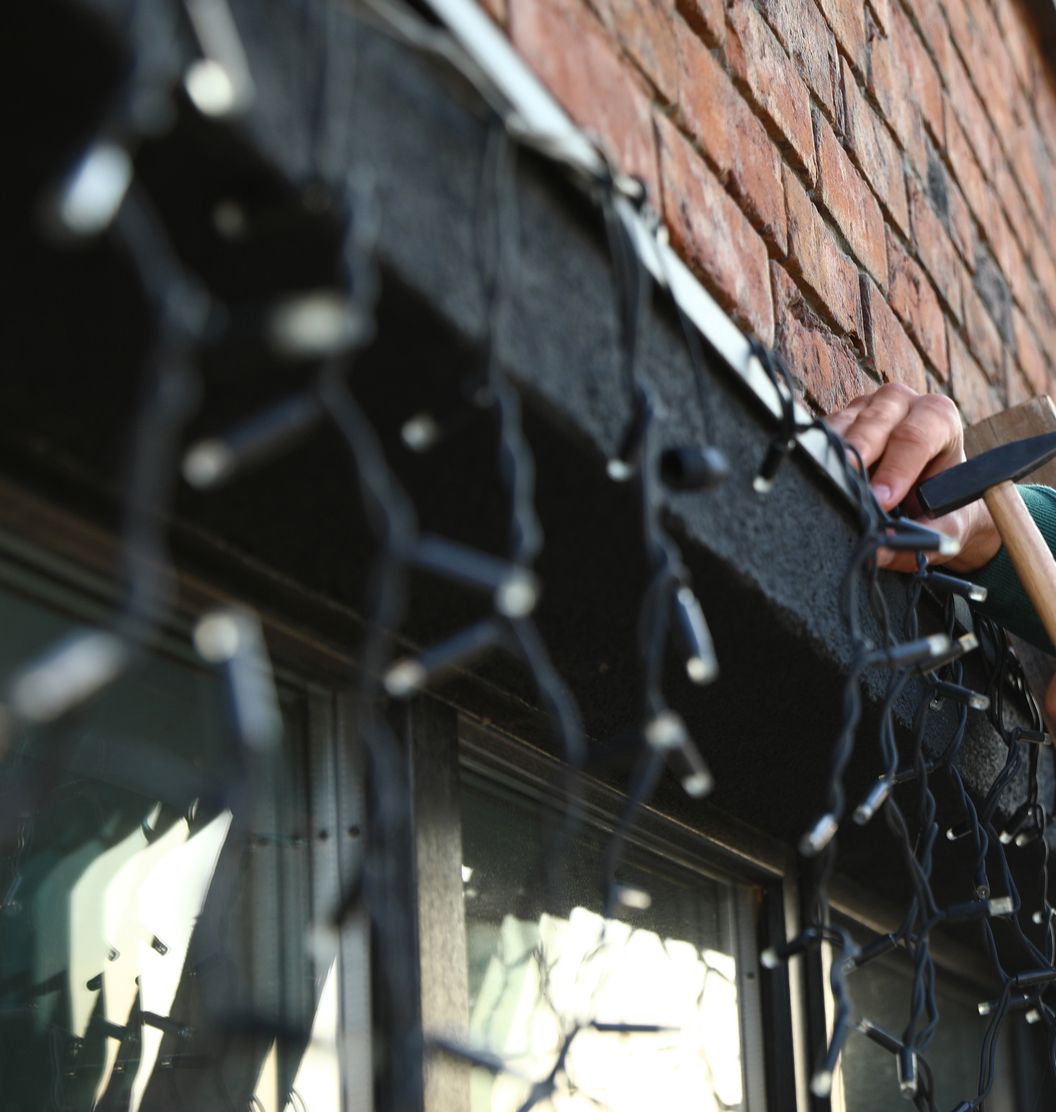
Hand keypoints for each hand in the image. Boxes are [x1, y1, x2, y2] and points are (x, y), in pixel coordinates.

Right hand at [825, 383, 1000, 573]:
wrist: (929, 496)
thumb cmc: (943, 505)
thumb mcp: (948, 525)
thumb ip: (926, 538)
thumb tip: (881, 548)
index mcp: (938, 418)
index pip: (915, 436)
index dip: (897, 469)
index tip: (882, 500)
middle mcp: (900, 403)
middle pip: (874, 422)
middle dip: (858, 455)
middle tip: (844, 486)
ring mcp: (864, 408)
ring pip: (842, 424)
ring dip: (832, 454)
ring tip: (828, 483)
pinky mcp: (836, 420)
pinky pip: (819, 433)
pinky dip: (815, 454)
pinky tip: (814, 474)